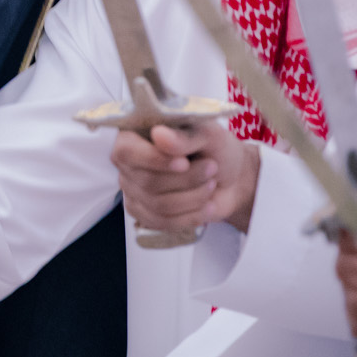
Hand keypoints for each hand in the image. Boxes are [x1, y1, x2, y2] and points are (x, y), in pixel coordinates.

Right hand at [111, 116, 258, 234]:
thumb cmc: (216, 149)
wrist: (230, 179)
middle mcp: (128, 164)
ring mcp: (134, 191)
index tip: (184, 163)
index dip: (153, 160)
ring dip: (193, 197)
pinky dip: (190, 216)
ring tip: (211, 185)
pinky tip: (207, 206)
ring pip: (157, 205)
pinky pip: (162, 222)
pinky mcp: (146, 214)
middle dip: (186, 179)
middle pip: (147, 182)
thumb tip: (158, 135)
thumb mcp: (208, 134)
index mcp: (136, 135)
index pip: (126, 151)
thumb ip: (184, 136)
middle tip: (212, 167)